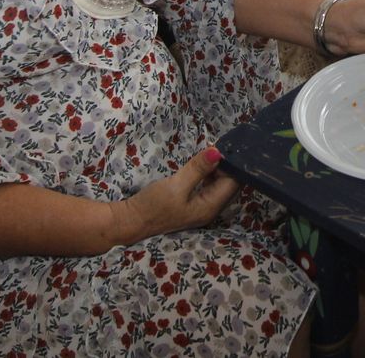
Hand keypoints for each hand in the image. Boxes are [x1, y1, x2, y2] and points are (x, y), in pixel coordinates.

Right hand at [110, 147, 240, 245]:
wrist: (131, 221)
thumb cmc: (153, 205)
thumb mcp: (175, 185)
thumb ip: (198, 168)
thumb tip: (218, 152)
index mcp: (211, 207)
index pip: (234, 183)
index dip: (234, 164)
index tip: (229, 144)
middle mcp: (211, 208)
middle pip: (230, 184)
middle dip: (229, 164)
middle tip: (223, 142)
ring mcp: (203, 206)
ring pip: (220, 184)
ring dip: (219, 167)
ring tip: (215, 148)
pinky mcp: (194, 202)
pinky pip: (210, 185)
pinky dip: (210, 172)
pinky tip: (205, 162)